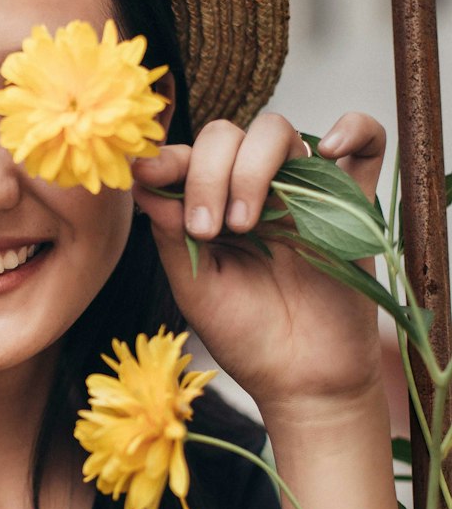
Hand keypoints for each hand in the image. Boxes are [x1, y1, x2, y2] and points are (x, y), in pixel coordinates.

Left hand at [131, 111, 386, 415]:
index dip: (167, 157)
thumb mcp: (194, 286)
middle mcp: (254, 190)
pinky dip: (352, 129)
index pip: (188, 157)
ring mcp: (302, 192)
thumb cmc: (245, 334)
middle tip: (208, 230)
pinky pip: (366, 143)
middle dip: (208, 173)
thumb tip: (142, 177)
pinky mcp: (352, 202)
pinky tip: (328, 149)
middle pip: (228, 135)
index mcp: (211, 206)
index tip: (149, 175)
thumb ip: (171, 231)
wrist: (302, 379)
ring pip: (277, 132)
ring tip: (247, 223)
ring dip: (253, 165)